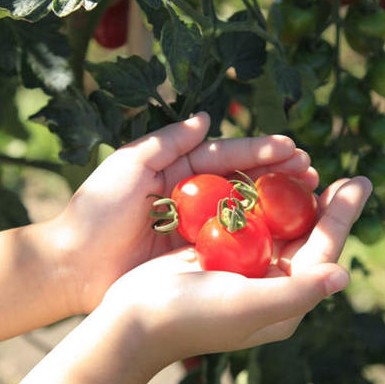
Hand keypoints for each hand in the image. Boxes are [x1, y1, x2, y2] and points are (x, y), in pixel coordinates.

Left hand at [50, 112, 318, 314]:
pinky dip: (259, 239)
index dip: (260, 151)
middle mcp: (192, 198)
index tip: (293, 147)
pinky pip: (232, 246)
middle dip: (278, 175)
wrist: (72, 265)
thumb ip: (168, 141)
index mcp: (177, 170)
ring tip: (309, 199)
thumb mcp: (129, 165)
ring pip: (244, 213)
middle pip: (244, 182)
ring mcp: (195, 229)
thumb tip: (206, 117)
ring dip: (276, 206)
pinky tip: (286, 237)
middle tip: (313, 172)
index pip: (226, 155)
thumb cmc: (97, 210)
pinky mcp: (193, 258)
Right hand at [94, 177, 371, 367]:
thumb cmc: (191, 317)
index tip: (360, 181)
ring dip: (294, 198)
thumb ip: (296, 292)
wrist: (133, 321)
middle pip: (307, 236)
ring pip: (279, 226)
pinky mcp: (219, 255)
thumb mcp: (246, 305)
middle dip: (326, 204)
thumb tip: (343, 275)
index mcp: (284, 300)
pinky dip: (260, 199)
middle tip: (346, 174)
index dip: (343, 216)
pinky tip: (267, 177)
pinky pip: (248, 221)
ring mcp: (244, 269)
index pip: (323, 251)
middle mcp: (270, 285)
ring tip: (310, 168)